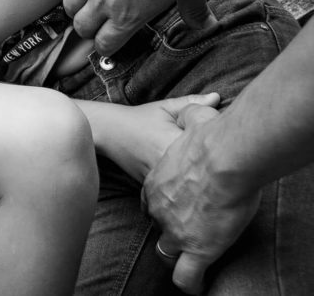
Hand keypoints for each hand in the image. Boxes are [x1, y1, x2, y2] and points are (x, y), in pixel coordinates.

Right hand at [63, 0, 214, 54]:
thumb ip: (195, 11)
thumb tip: (205, 24)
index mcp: (127, 17)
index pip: (105, 45)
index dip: (107, 48)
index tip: (112, 42)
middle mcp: (103, 3)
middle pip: (81, 28)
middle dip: (89, 30)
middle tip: (99, 25)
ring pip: (69, 5)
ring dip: (77, 10)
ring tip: (88, 5)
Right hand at [104, 93, 219, 182]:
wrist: (108, 134)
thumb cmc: (139, 118)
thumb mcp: (165, 107)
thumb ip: (192, 103)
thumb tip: (217, 97)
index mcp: (174, 143)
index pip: (210, 146)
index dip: (223, 144)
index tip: (229, 140)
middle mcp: (168, 166)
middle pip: (205, 168)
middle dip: (217, 163)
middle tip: (226, 157)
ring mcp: (161, 181)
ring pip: (192, 183)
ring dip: (202, 176)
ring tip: (212, 170)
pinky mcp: (156, 190)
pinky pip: (179, 190)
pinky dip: (188, 185)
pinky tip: (193, 179)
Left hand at [143, 104, 260, 293]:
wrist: (224, 158)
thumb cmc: (210, 136)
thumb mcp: (191, 114)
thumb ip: (194, 109)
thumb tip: (209, 99)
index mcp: (156, 180)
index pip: (151, 197)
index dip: (161, 202)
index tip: (175, 202)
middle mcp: (160, 207)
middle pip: (157, 223)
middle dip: (169, 228)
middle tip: (187, 230)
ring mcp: (175, 230)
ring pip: (168, 252)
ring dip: (179, 255)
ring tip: (191, 259)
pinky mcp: (197, 248)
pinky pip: (188, 276)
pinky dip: (191, 283)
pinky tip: (197, 285)